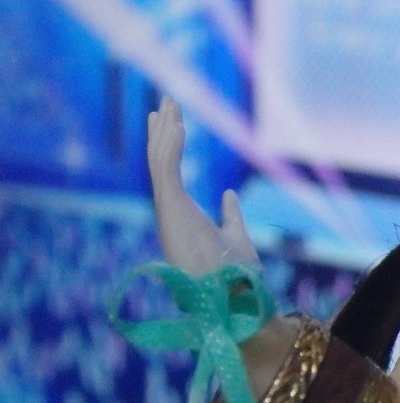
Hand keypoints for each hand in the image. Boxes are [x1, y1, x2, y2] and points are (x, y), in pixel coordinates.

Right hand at [148, 96, 258, 274]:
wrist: (234, 299)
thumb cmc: (235, 276)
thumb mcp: (236, 236)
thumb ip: (230, 215)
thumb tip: (227, 194)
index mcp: (182, 216)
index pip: (171, 174)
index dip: (170, 146)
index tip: (174, 123)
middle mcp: (171, 212)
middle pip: (161, 163)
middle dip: (163, 132)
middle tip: (165, 103)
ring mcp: (169, 212)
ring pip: (160, 163)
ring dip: (166, 132)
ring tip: (169, 104)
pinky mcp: (172, 211)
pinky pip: (168, 171)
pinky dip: (171, 146)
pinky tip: (179, 125)